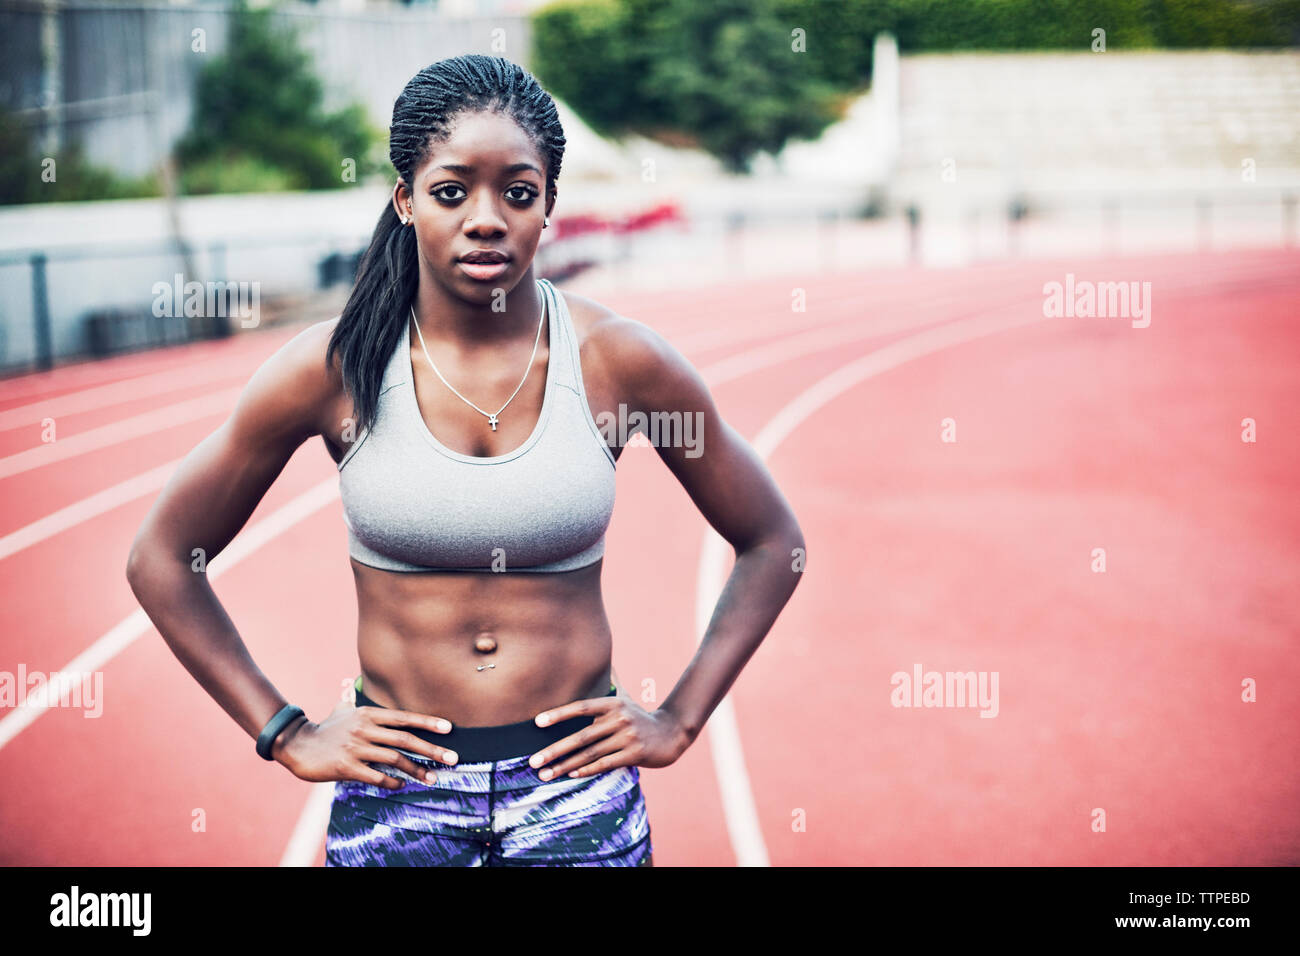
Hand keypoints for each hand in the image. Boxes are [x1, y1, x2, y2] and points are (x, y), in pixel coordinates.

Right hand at [274, 697, 458, 788]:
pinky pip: (376, 777)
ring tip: (433, 779)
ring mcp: (355, 748)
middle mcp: (364, 729)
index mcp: (367, 714)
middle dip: (432, 750)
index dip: (428, 722)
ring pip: (394, 760)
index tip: (449, 729)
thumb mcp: (342, 709)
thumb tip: (349, 684)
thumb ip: (352, 699)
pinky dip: (392, 782)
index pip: (404, 717)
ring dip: (416, 771)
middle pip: (405, 740)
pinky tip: (402, 785)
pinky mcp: (345, 767)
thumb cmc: (325, 728)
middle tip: (453, 759)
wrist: (296, 745)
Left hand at [529, 688, 690, 780]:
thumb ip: (611, 682)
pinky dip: (587, 770)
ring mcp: (627, 737)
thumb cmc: (640, 717)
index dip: (558, 714)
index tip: (537, 722)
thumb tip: (603, 662)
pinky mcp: (635, 754)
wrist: (671, 734)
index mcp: (612, 703)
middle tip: (533, 761)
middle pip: (581, 736)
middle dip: (554, 750)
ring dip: (565, 766)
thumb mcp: (625, 698)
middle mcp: (619, 718)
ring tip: (545, 774)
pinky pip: (606, 763)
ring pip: (590, 753)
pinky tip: (570, 775)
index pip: (581, 707)